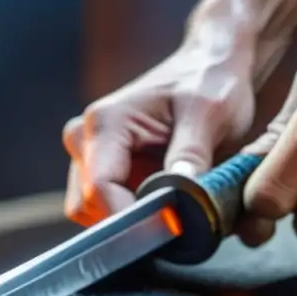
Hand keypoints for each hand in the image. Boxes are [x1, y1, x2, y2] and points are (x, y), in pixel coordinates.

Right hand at [63, 44, 256, 225]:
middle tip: (177, 216)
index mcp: (105, 122)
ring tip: (173, 200)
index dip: (131, 218)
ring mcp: (89, 155)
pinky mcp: (102, 169)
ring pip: (93, 212)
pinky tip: (164, 197)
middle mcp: (85, 138)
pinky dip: (134, 213)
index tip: (170, 228)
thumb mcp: (210, 113)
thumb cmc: (209, 82)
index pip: (99, 189)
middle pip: (88, 206)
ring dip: (131, 217)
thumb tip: (179, 196)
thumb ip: (191, 153)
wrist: (209, 67)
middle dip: (130, 219)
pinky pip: (106, 208)